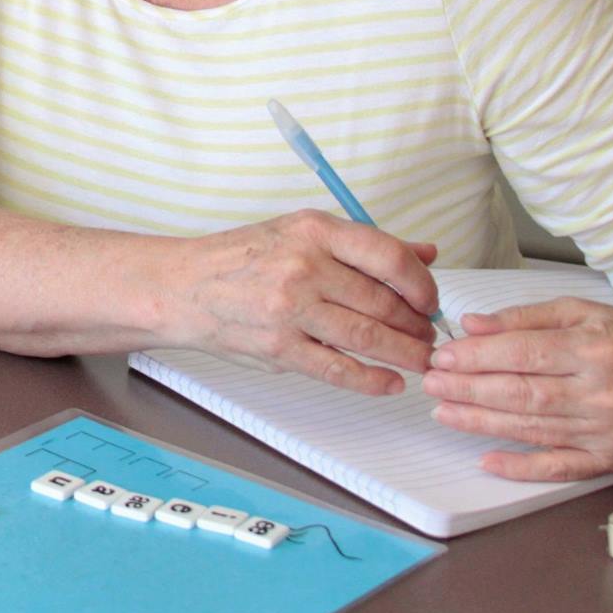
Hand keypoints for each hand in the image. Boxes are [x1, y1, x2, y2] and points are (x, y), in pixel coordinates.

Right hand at [168, 210, 441, 395]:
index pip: (388, 256)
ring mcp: (290, 309)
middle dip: (417, 325)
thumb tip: (425, 254)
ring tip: (419, 359)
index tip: (430, 299)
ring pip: (368, 337)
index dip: (421, 283)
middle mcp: (303, 266)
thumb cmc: (241, 259)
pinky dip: (372, 380)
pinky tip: (390, 383)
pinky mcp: (279, 348)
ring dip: (404, 353)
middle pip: (383, 301)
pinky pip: (338, 369)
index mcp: (313, 230)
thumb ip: (362, 245)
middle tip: (429, 337)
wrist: (182, 287)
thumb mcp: (299, 233)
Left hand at [422, 297, 612, 480]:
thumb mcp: (579, 310)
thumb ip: (522, 318)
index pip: (523, 355)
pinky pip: (561, 468)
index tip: (442, 356)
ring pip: (534, 429)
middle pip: (524, 394)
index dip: (477, 358)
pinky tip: (487, 460)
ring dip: (481, 423)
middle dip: (469, 390)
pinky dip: (521, 467)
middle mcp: (607, 393)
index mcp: (597, 349)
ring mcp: (612, 431)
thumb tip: (471, 327)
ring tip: (444, 412)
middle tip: (431, 384)